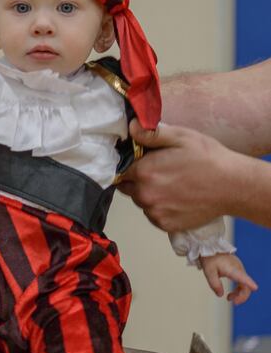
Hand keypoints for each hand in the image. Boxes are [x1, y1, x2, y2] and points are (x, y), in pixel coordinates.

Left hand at [118, 120, 239, 231]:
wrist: (232, 186)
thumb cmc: (208, 158)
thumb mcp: (180, 137)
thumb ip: (151, 134)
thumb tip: (131, 127)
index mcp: (144, 172)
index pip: (119, 170)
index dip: (127, 164)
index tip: (138, 160)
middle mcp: (145, 195)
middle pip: (127, 186)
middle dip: (137, 178)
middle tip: (159, 171)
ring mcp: (155, 213)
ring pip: (141, 201)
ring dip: (148, 194)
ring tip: (171, 184)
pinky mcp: (165, 225)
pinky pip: (153, 214)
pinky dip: (160, 207)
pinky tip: (176, 198)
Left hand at [200, 253, 257, 304]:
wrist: (211, 248)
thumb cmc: (209, 259)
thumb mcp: (208, 272)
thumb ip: (214, 284)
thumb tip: (220, 295)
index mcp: (232, 269)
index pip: (242, 276)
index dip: (249, 283)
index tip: (255, 287)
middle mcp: (239, 269)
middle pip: (246, 285)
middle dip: (241, 296)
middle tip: (232, 302)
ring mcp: (240, 269)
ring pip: (245, 285)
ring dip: (239, 294)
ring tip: (229, 298)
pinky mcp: (238, 270)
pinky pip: (242, 282)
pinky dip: (238, 289)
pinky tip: (231, 294)